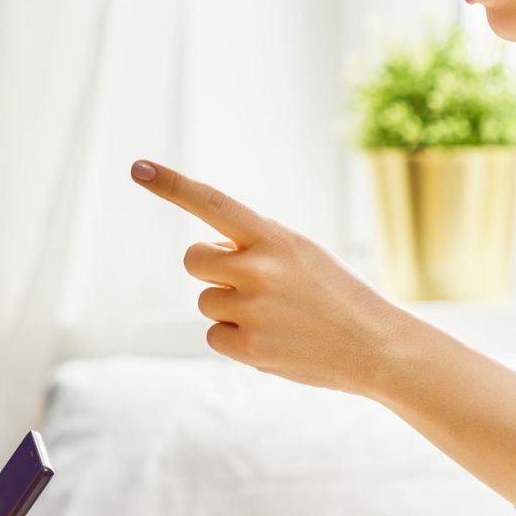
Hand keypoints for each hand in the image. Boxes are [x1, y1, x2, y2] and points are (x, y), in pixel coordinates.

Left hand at [130, 158, 404, 395]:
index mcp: (274, 237)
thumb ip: (255, 246)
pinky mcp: (249, 347)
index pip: (213, 203)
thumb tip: (206, 255)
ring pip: (207, 301)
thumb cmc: (336, 295)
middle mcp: (258, 268)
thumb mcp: (302, 253)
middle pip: (193, 260)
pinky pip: (215, 335)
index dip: (173, 186)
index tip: (138, 168)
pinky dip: (237, 340)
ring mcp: (252, 310)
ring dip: (231, 308)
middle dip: (211, 269)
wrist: (378, 346)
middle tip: (251, 282)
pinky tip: (275, 340)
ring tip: (277, 316)